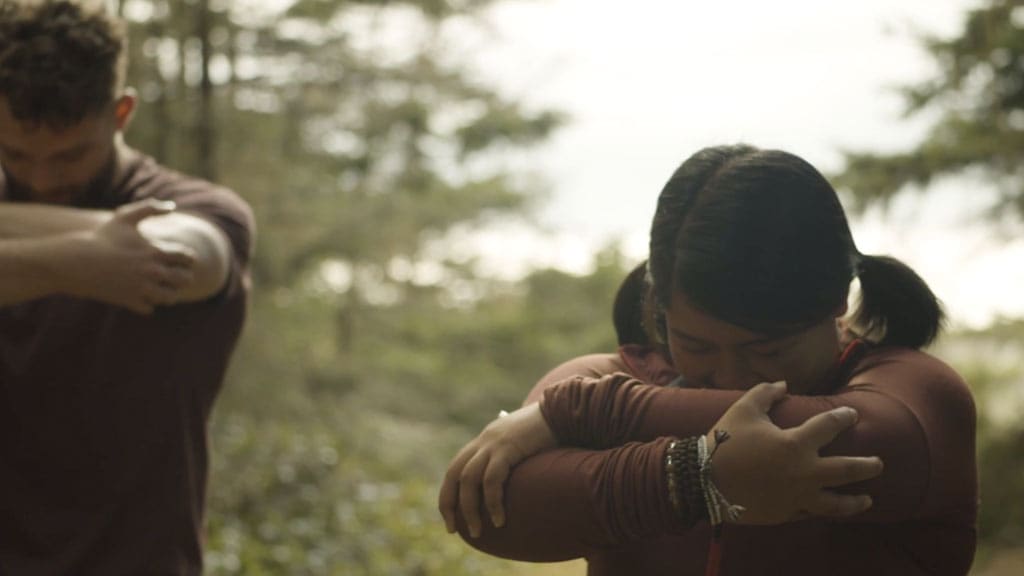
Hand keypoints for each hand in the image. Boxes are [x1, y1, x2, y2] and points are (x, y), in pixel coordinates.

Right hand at [60, 199, 196, 313]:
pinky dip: (147, 303)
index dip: (187, 259)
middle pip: (185, 280)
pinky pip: (150, 308)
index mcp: (156, 252)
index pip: (189, 258)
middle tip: (175, 275)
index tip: (179, 259)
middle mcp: (153, 272)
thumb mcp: (124, 217)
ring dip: (168, 293)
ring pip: (170, 298)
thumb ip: (150, 208)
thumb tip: (172, 206)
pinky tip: (140, 295)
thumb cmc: (102, 238)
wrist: (76, 261)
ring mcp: (142, 288)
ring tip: (161, 287)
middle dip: (183, 277)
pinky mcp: (130, 301)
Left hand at [439, 403, 556, 537]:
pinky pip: (492, 480)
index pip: (455, 469)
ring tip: (478, 532)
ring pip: (468, 479)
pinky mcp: (508, 449)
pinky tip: (499, 520)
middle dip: (450, 503)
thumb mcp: (522, 443)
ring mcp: (494, 444)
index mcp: (485, 441)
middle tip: (454, 530)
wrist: (562, 412)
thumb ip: (511, 455)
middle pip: (454, 474)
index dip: (449, 494)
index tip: (451, 519)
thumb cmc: (547, 430)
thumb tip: (512, 477)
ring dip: (470, 509)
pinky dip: (492, 502)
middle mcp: (484, 441)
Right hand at [708, 381, 883, 523]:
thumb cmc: (725, 441)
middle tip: (878, 463)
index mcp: (795, 444)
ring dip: (855, 502)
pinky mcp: (786, 513)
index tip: (852, 415)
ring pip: (836, 503)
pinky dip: (821, 510)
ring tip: (867, 500)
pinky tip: (828, 508)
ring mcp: (797, 497)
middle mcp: (804, 472)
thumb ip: (766, 392)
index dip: (844, 417)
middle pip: (847, 470)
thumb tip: (784, 384)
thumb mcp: (743, 409)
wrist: (704, 480)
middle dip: (867, 466)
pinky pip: (810, 513)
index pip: (830, 426)